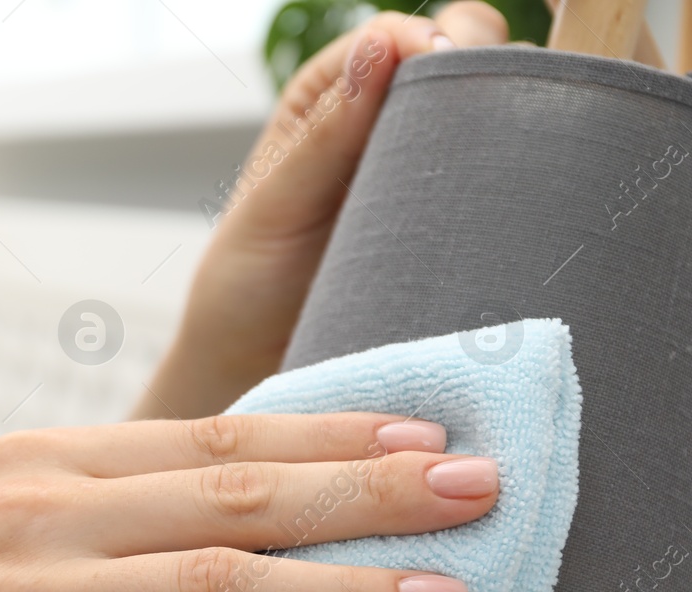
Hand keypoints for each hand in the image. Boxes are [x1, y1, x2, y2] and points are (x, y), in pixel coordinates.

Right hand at [0, 412, 497, 591]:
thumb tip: (247, 525)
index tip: (429, 433)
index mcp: (38, 462)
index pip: (210, 434)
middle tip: (480, 491)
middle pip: (233, 492)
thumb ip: (104, 516)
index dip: (330, 431)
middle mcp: (33, 513)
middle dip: (370, 491)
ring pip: (217, 586)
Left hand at [137, 3, 509, 419]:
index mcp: (335, 96)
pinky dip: (526, 187)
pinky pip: (511, 191)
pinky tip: (528, 205)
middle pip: (467, 61)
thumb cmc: (246, 286)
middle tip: (486, 115)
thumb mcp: (275, 208)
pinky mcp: (464, 230)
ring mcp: (433, 176)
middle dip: (486, 72)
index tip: (442, 67)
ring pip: (501, 119)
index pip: (401, 37)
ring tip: (508, 162)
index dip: (431, 40)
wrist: (256, 371)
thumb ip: (325, 135)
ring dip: (517, 126)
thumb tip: (383, 44)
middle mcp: (390, 124)